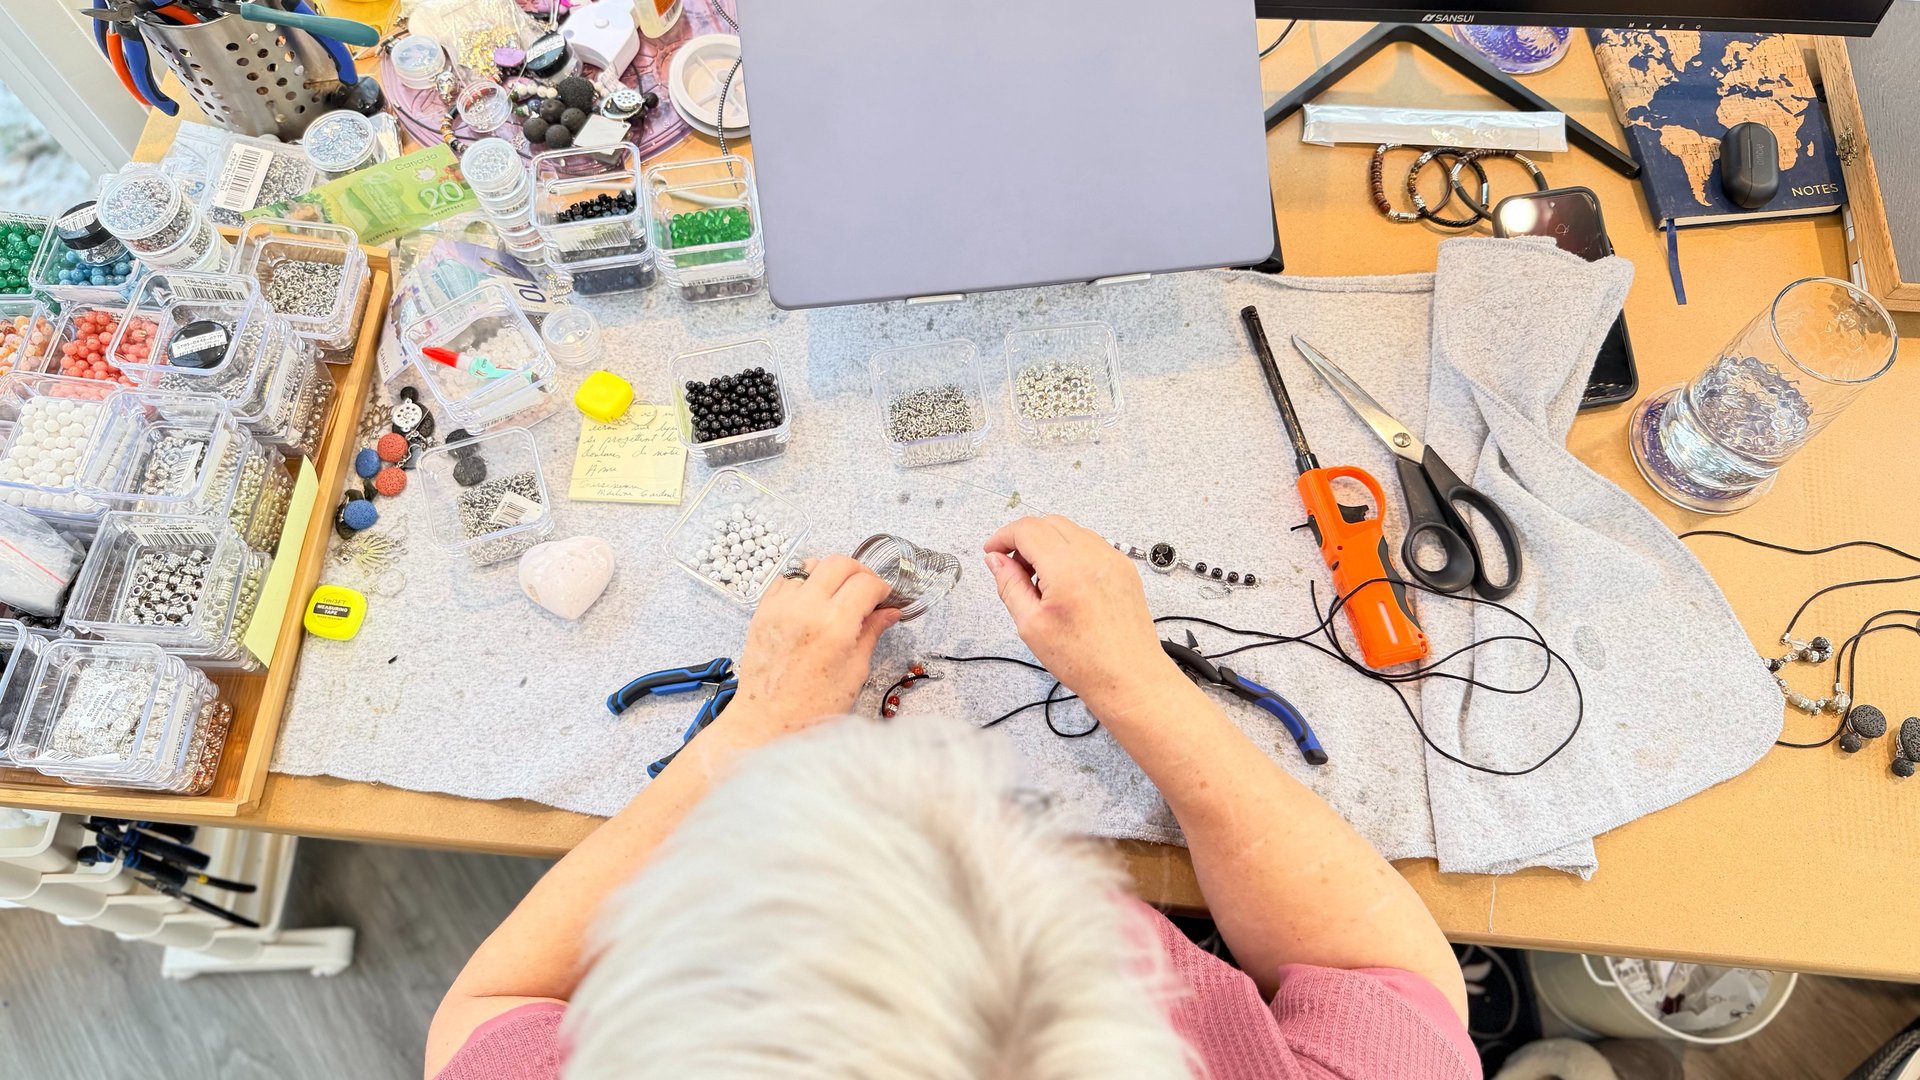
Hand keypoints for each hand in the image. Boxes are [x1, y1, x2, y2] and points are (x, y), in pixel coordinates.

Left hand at [724, 556, 900, 741]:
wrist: (767, 722)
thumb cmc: (812, 708)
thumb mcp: (854, 672)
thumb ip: (871, 633)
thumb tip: (889, 613)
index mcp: (834, 626)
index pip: (866, 583)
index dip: (882, 588)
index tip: (885, 598)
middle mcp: (806, 609)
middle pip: (839, 563)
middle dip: (860, 572)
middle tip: (867, 591)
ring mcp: (780, 607)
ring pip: (811, 564)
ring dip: (830, 573)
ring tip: (839, 594)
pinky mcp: (762, 611)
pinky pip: (785, 578)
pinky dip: (803, 581)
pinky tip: (812, 600)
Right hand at [982, 516, 1183, 721]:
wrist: (1130, 678)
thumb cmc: (1086, 660)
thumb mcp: (1031, 625)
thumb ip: (1009, 585)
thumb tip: (996, 560)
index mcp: (1067, 568)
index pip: (1027, 529)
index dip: (1003, 536)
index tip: (993, 550)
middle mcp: (1094, 556)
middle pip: (1048, 523)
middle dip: (1024, 539)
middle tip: (1012, 568)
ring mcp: (1113, 559)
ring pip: (1070, 531)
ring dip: (1047, 544)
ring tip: (1039, 581)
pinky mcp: (1124, 568)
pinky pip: (1090, 545)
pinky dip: (1070, 553)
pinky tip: (1063, 583)